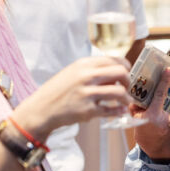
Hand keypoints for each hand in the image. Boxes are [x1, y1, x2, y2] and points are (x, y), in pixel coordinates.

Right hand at [13, 56, 130, 139]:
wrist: (41, 109)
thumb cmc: (57, 91)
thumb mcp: (72, 73)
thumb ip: (92, 71)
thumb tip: (114, 74)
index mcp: (83, 64)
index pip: (113, 59)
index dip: (125, 66)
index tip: (127, 72)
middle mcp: (86, 77)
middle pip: (120, 73)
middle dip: (128, 80)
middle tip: (127, 86)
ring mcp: (87, 94)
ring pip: (119, 93)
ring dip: (126, 98)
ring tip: (126, 101)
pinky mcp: (88, 111)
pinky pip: (111, 110)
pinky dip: (119, 111)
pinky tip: (120, 111)